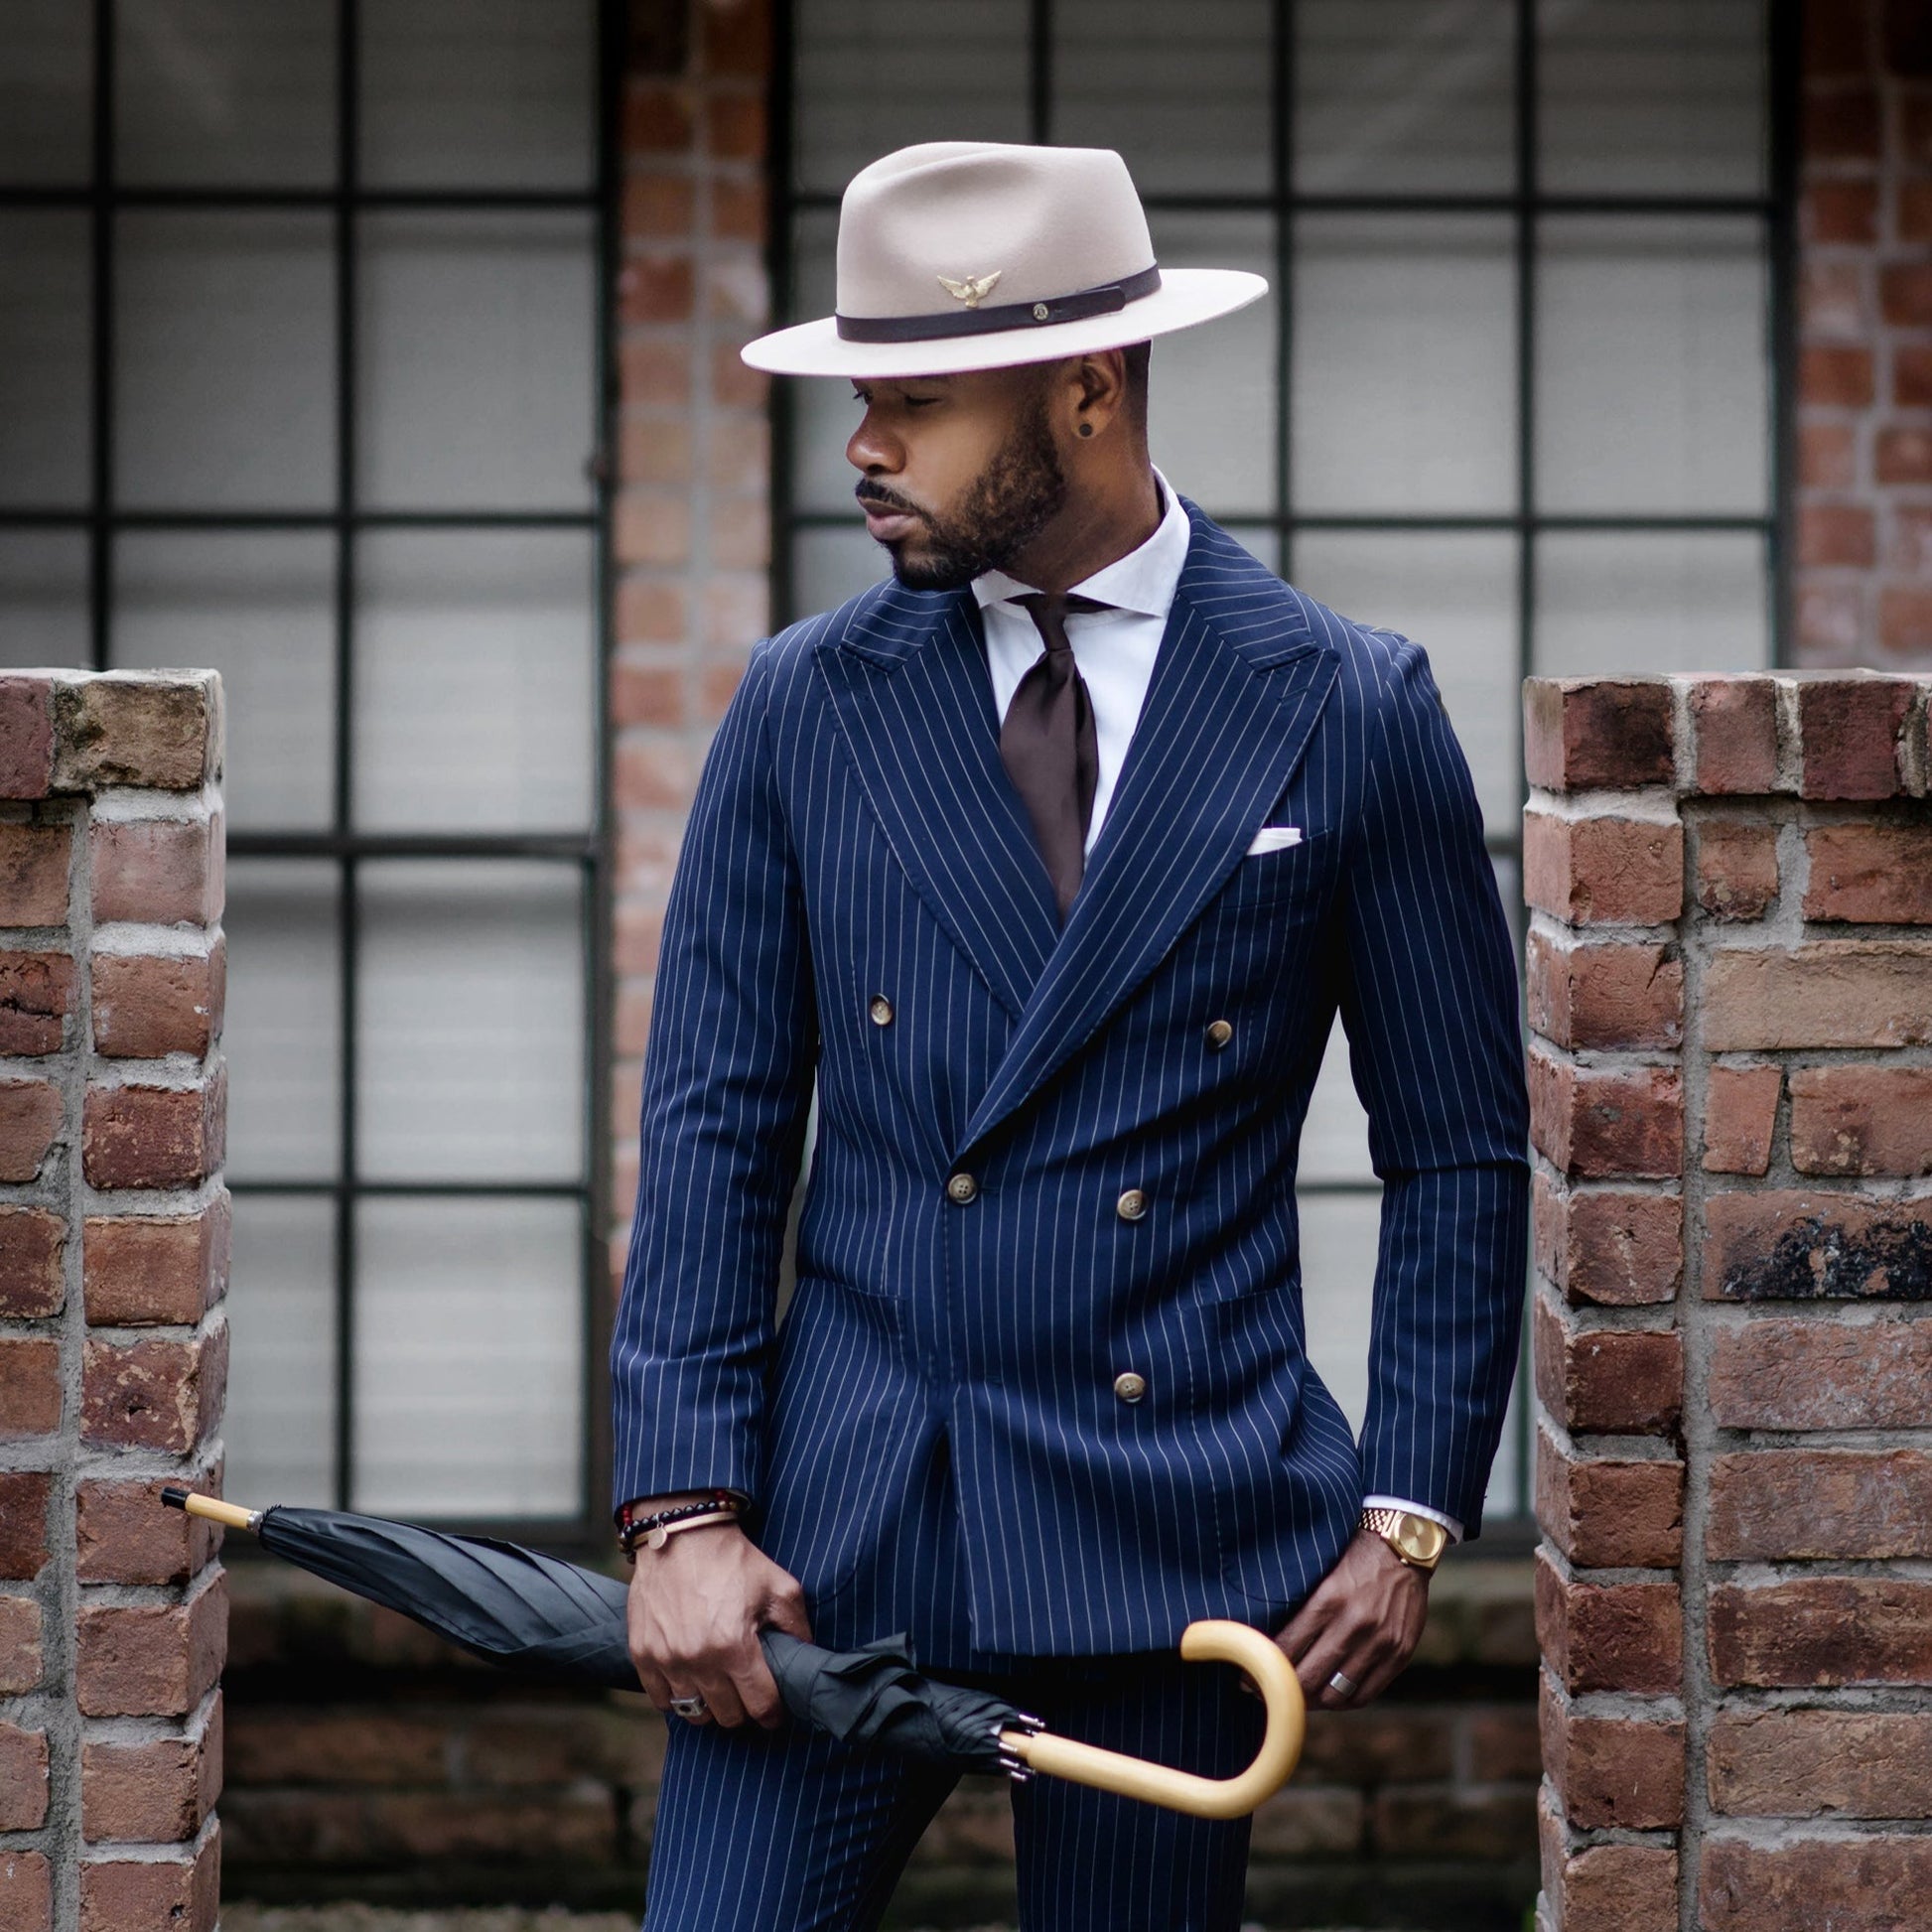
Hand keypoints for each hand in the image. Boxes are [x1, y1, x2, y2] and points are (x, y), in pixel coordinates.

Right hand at [625, 1518, 812, 1729]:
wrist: (682, 1534)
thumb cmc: (733, 1559)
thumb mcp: (779, 1585)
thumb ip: (797, 1626)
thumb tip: (806, 1657)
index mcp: (735, 1646)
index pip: (760, 1706)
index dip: (772, 1712)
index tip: (774, 1709)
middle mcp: (698, 1660)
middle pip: (728, 1716)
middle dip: (743, 1708)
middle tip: (747, 1692)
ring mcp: (667, 1659)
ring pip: (694, 1712)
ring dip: (710, 1705)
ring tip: (719, 1687)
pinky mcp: (642, 1654)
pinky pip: (660, 1700)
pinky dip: (676, 1697)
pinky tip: (690, 1680)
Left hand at [1273, 1529, 1429, 1709]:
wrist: (1405, 1546)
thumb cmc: (1352, 1555)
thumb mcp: (1321, 1572)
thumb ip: (1301, 1608)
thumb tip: (1266, 1643)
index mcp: (1328, 1600)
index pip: (1286, 1649)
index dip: (1264, 1670)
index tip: (1250, 1677)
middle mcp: (1354, 1623)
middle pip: (1309, 1678)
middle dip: (1285, 1691)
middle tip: (1271, 1692)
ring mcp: (1380, 1642)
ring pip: (1336, 1693)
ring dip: (1314, 1700)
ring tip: (1300, 1696)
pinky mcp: (1400, 1653)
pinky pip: (1365, 1694)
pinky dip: (1344, 1700)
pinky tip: (1331, 1693)